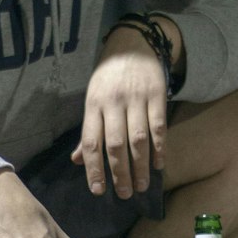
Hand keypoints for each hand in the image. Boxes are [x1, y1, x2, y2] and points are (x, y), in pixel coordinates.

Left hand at [71, 19, 178, 198]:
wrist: (133, 43)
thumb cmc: (109, 78)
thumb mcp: (93, 99)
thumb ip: (89, 131)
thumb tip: (78, 161)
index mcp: (93, 105)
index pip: (91, 142)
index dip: (93, 168)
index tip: (97, 190)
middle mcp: (113, 103)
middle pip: (115, 144)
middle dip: (119, 173)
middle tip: (124, 194)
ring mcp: (136, 98)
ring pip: (137, 139)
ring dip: (140, 166)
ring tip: (141, 186)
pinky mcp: (156, 95)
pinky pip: (158, 126)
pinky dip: (159, 148)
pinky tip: (158, 164)